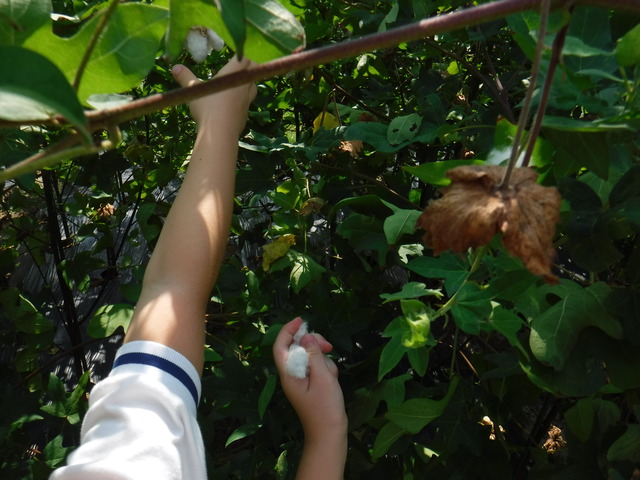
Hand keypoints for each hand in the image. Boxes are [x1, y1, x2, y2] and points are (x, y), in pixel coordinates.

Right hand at [171, 56, 256, 135]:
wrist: (220, 134)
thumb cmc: (207, 108)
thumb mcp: (193, 90)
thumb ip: (186, 77)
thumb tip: (175, 67)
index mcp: (233, 74)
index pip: (246, 57)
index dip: (244, 52)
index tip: (240, 49)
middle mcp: (244, 84)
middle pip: (254, 69)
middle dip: (249, 64)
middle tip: (241, 61)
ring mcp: (247, 100)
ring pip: (254, 85)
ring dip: (249, 80)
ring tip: (239, 80)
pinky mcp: (246, 113)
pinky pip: (248, 101)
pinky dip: (244, 97)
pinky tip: (235, 101)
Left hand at [273, 318, 347, 443]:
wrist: (330, 435)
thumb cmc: (325, 408)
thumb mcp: (323, 377)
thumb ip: (314, 354)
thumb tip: (307, 336)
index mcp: (289, 374)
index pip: (280, 346)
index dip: (288, 330)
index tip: (301, 320)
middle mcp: (292, 375)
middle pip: (298, 348)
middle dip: (313, 344)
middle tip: (328, 346)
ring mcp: (302, 380)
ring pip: (311, 357)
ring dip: (323, 360)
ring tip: (331, 375)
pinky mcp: (311, 385)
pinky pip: (317, 368)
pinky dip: (327, 370)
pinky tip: (333, 380)